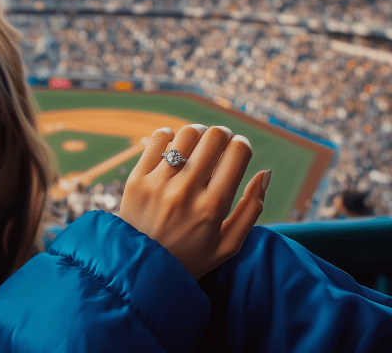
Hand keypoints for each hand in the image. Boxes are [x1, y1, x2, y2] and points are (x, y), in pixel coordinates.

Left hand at [118, 124, 271, 279]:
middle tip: (220, 145)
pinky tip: (174, 148)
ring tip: (198, 147)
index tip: (239, 151)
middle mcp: (185, 192)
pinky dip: (170, 136)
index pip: (238, 152)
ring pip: (187, 133)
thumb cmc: (190, 258)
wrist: (140, 270)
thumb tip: (265, 172)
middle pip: (214, 136)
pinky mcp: (137, 179)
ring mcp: (158, 184)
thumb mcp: (228, 245)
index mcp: (212, 208)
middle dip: (224, 135)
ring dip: (199, 134)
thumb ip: (252, 209)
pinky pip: (158, 138)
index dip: (243, 145)